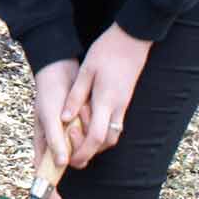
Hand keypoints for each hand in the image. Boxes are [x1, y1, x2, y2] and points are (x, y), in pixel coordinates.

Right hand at [31, 58, 83, 198]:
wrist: (62, 69)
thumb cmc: (48, 93)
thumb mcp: (48, 116)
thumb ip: (54, 140)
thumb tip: (62, 164)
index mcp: (43, 143)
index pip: (44, 172)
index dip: (49, 190)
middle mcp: (58, 143)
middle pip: (70, 160)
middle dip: (75, 147)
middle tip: (72, 128)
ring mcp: (72, 135)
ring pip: (83, 147)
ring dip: (83, 131)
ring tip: (77, 110)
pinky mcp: (85, 126)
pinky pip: (92, 133)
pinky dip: (90, 122)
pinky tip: (86, 107)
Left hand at [61, 23, 151, 167]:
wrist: (133, 39)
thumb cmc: (107, 51)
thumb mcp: (86, 71)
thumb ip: (76, 96)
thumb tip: (65, 119)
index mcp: (106, 100)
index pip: (96, 136)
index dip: (82, 151)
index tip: (69, 159)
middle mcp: (117, 107)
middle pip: (106, 142)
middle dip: (89, 153)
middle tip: (70, 153)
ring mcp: (123, 105)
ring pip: (112, 135)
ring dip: (95, 143)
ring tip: (75, 140)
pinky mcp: (124, 101)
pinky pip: (114, 124)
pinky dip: (101, 132)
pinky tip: (86, 126)